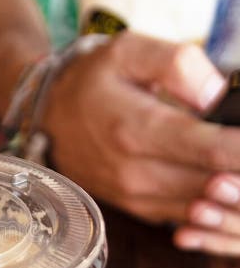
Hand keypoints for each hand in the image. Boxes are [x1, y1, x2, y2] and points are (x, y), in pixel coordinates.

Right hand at [42, 31, 239, 255]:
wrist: (46, 117)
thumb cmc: (92, 79)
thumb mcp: (127, 50)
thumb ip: (176, 64)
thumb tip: (215, 94)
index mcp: (135, 128)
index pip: (212, 148)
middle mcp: (134, 171)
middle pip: (215, 184)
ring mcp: (134, 196)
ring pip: (204, 207)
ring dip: (232, 194)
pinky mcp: (137, 208)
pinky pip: (186, 217)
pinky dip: (213, 208)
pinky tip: (226, 188)